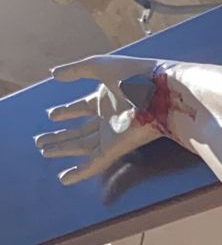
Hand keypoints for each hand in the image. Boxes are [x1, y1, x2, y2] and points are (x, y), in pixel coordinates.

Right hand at [36, 55, 166, 184]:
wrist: (159, 90)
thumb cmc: (134, 74)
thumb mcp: (99, 66)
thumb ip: (76, 70)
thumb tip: (52, 74)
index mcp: (106, 98)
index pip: (82, 107)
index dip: (67, 112)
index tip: (51, 115)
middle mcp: (108, 118)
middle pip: (80, 130)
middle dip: (60, 136)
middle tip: (39, 142)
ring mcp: (112, 134)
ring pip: (82, 146)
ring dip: (63, 149)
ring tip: (44, 152)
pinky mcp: (116, 148)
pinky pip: (95, 163)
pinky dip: (80, 172)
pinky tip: (63, 178)